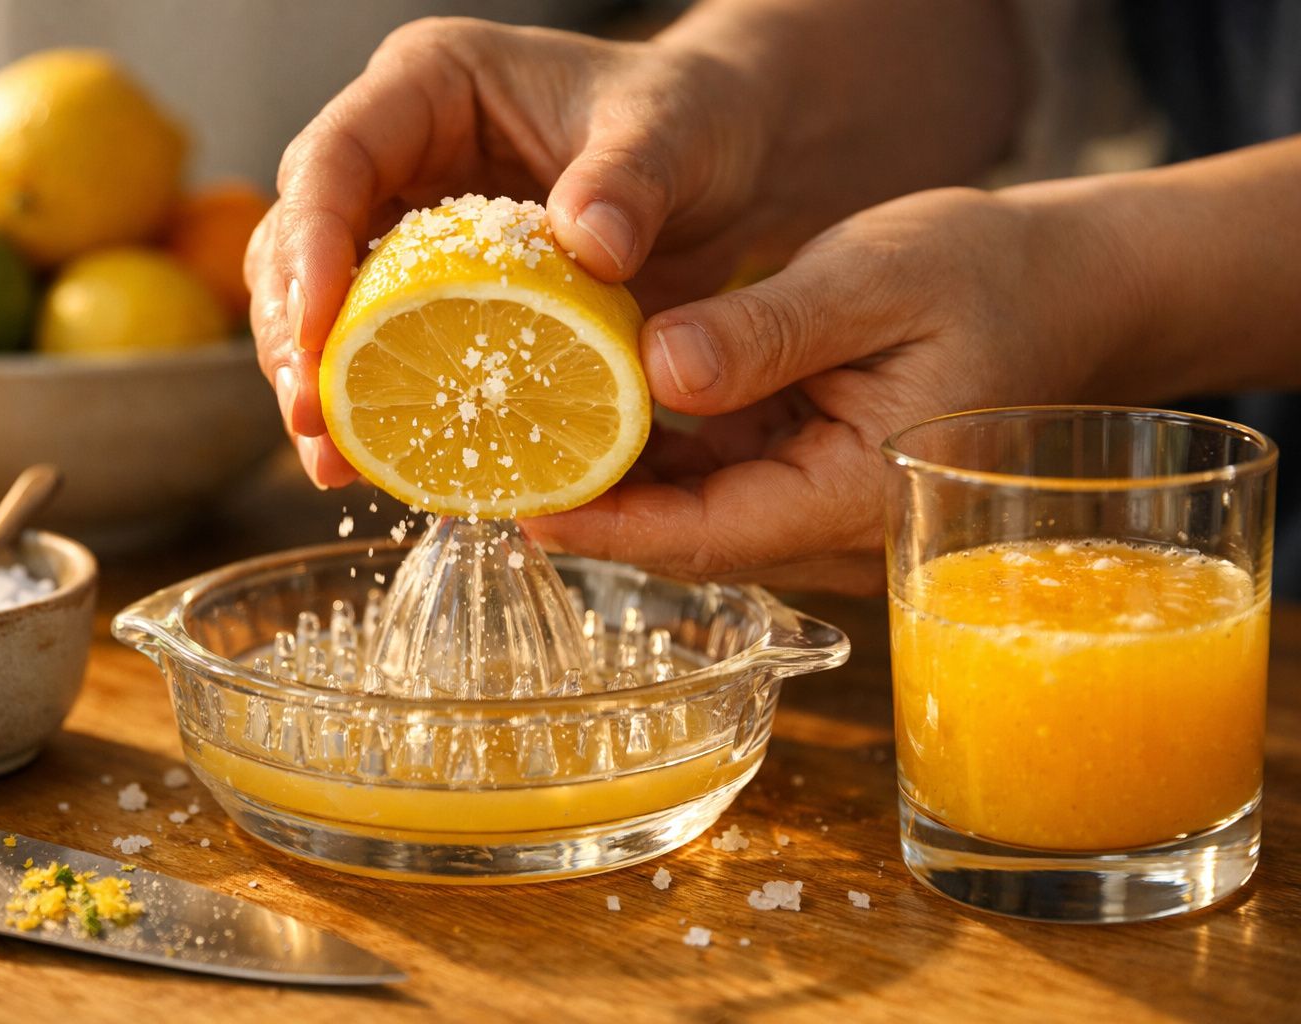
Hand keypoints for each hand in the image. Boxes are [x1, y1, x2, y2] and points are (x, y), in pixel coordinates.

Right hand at [244, 16, 806, 485]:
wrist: (723, 167)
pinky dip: (378, 406)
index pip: (338, 155)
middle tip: (312, 419)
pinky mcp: (438, 290)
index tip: (319, 329)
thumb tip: (588, 242)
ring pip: (325, 303)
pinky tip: (379, 468)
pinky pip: (385, 347)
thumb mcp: (673, 134)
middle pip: (302, 238)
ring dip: (320, 383)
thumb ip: (632, 177)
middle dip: (295, 332)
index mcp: (431, 85)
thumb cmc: (693, 122)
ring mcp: (412, 224)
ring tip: (332, 463)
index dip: (312, 242)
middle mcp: (401, 151)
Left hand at [525, 185, 1142, 593]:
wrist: (1059, 294)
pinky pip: (715, 478)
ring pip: (694, 512)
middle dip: (593, 509)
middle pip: (688, 537)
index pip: (710, 536)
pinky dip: (655, 451)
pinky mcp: (804, 474)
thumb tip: (660, 366)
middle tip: (492, 469)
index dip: (612, 529)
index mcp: (855, 496)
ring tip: (520, 438)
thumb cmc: (987, 279)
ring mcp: (816, 506)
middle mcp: (829, 524)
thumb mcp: (879, 280)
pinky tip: (594, 408)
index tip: (525, 509)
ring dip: (615, 481)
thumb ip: (772, 332)